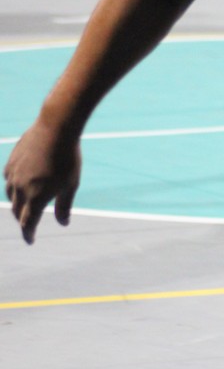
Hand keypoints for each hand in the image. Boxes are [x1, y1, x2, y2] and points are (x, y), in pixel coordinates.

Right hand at [4, 120, 81, 244]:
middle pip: (17, 210)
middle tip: (29, 224)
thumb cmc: (68, 158)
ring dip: (16, 203)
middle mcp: (20, 188)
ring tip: (23, 205)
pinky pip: (8, 178)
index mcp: (35, 198)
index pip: (27, 223)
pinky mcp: (12, 161)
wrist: (56, 128)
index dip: (28, 234)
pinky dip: (13, 186)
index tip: (30, 240)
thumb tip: (63, 223)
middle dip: (22, 219)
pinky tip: (19, 183)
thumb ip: (64, 206)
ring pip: (10, 194)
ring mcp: (13, 173)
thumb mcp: (70, 185)